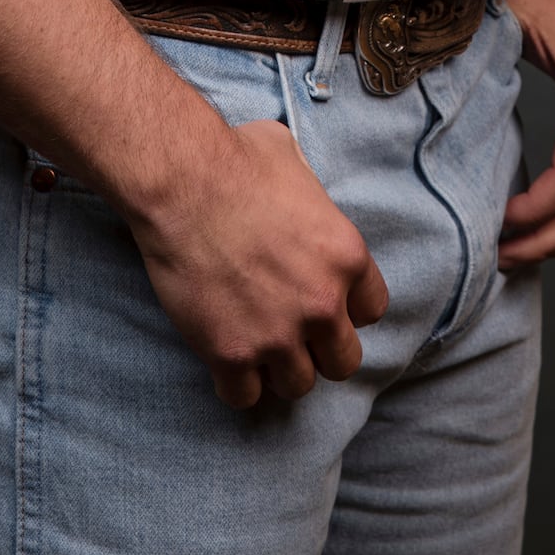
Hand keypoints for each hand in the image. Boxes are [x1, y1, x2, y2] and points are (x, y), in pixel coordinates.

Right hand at [128, 118, 388, 408]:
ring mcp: (277, 335)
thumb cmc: (236, 157)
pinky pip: (245, 397)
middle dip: (319, 349)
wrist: (181, 181)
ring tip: (257, 344)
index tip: (323, 300)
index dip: (346, 307)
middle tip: (292, 331)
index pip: (372, 310)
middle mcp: (322, 303)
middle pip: (343, 361)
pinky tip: (225, 358)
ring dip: (279, 369)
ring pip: (298, 386)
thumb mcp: (295, 160)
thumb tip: (300, 191)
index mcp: (346, 256)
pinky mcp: (231, 354)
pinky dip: (235, 383)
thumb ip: (310, 194)